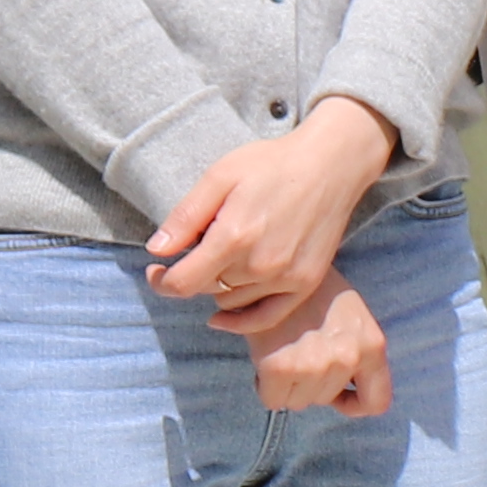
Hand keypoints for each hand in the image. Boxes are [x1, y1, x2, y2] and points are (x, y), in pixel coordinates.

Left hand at [148, 99, 393, 338]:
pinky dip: (241, 321)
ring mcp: (285, 278)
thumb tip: (156, 250)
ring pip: (231, 301)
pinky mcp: (305, 283)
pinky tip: (222, 317)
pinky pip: (266, 317)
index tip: (156, 271)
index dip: (161, 281)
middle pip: (206, 289)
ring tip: (225, 258)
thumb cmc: (271, 165)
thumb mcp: (219, 177)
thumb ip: (186, 217)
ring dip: (219, 286)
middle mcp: (259, 265)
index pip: (182, 283)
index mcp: (233, 237)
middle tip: (196, 249)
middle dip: (192, 273)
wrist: (329, 166)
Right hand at [247, 273, 389, 415]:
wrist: (276, 265)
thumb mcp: (352, 317)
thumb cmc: (313, 289)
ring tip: (283, 351)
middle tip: (297, 353)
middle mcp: (348, 357)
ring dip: (288, 385)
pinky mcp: (280, 366)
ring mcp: (315, 364)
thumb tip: (346, 392)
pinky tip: (266, 358)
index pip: (376, 402)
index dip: (353, 404)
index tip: (337, 395)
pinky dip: (266, 386)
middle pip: (325, 400)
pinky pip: (273, 400)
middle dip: (310, 384)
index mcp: (372, 345)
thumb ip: (356, 352)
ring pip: (299, 402)